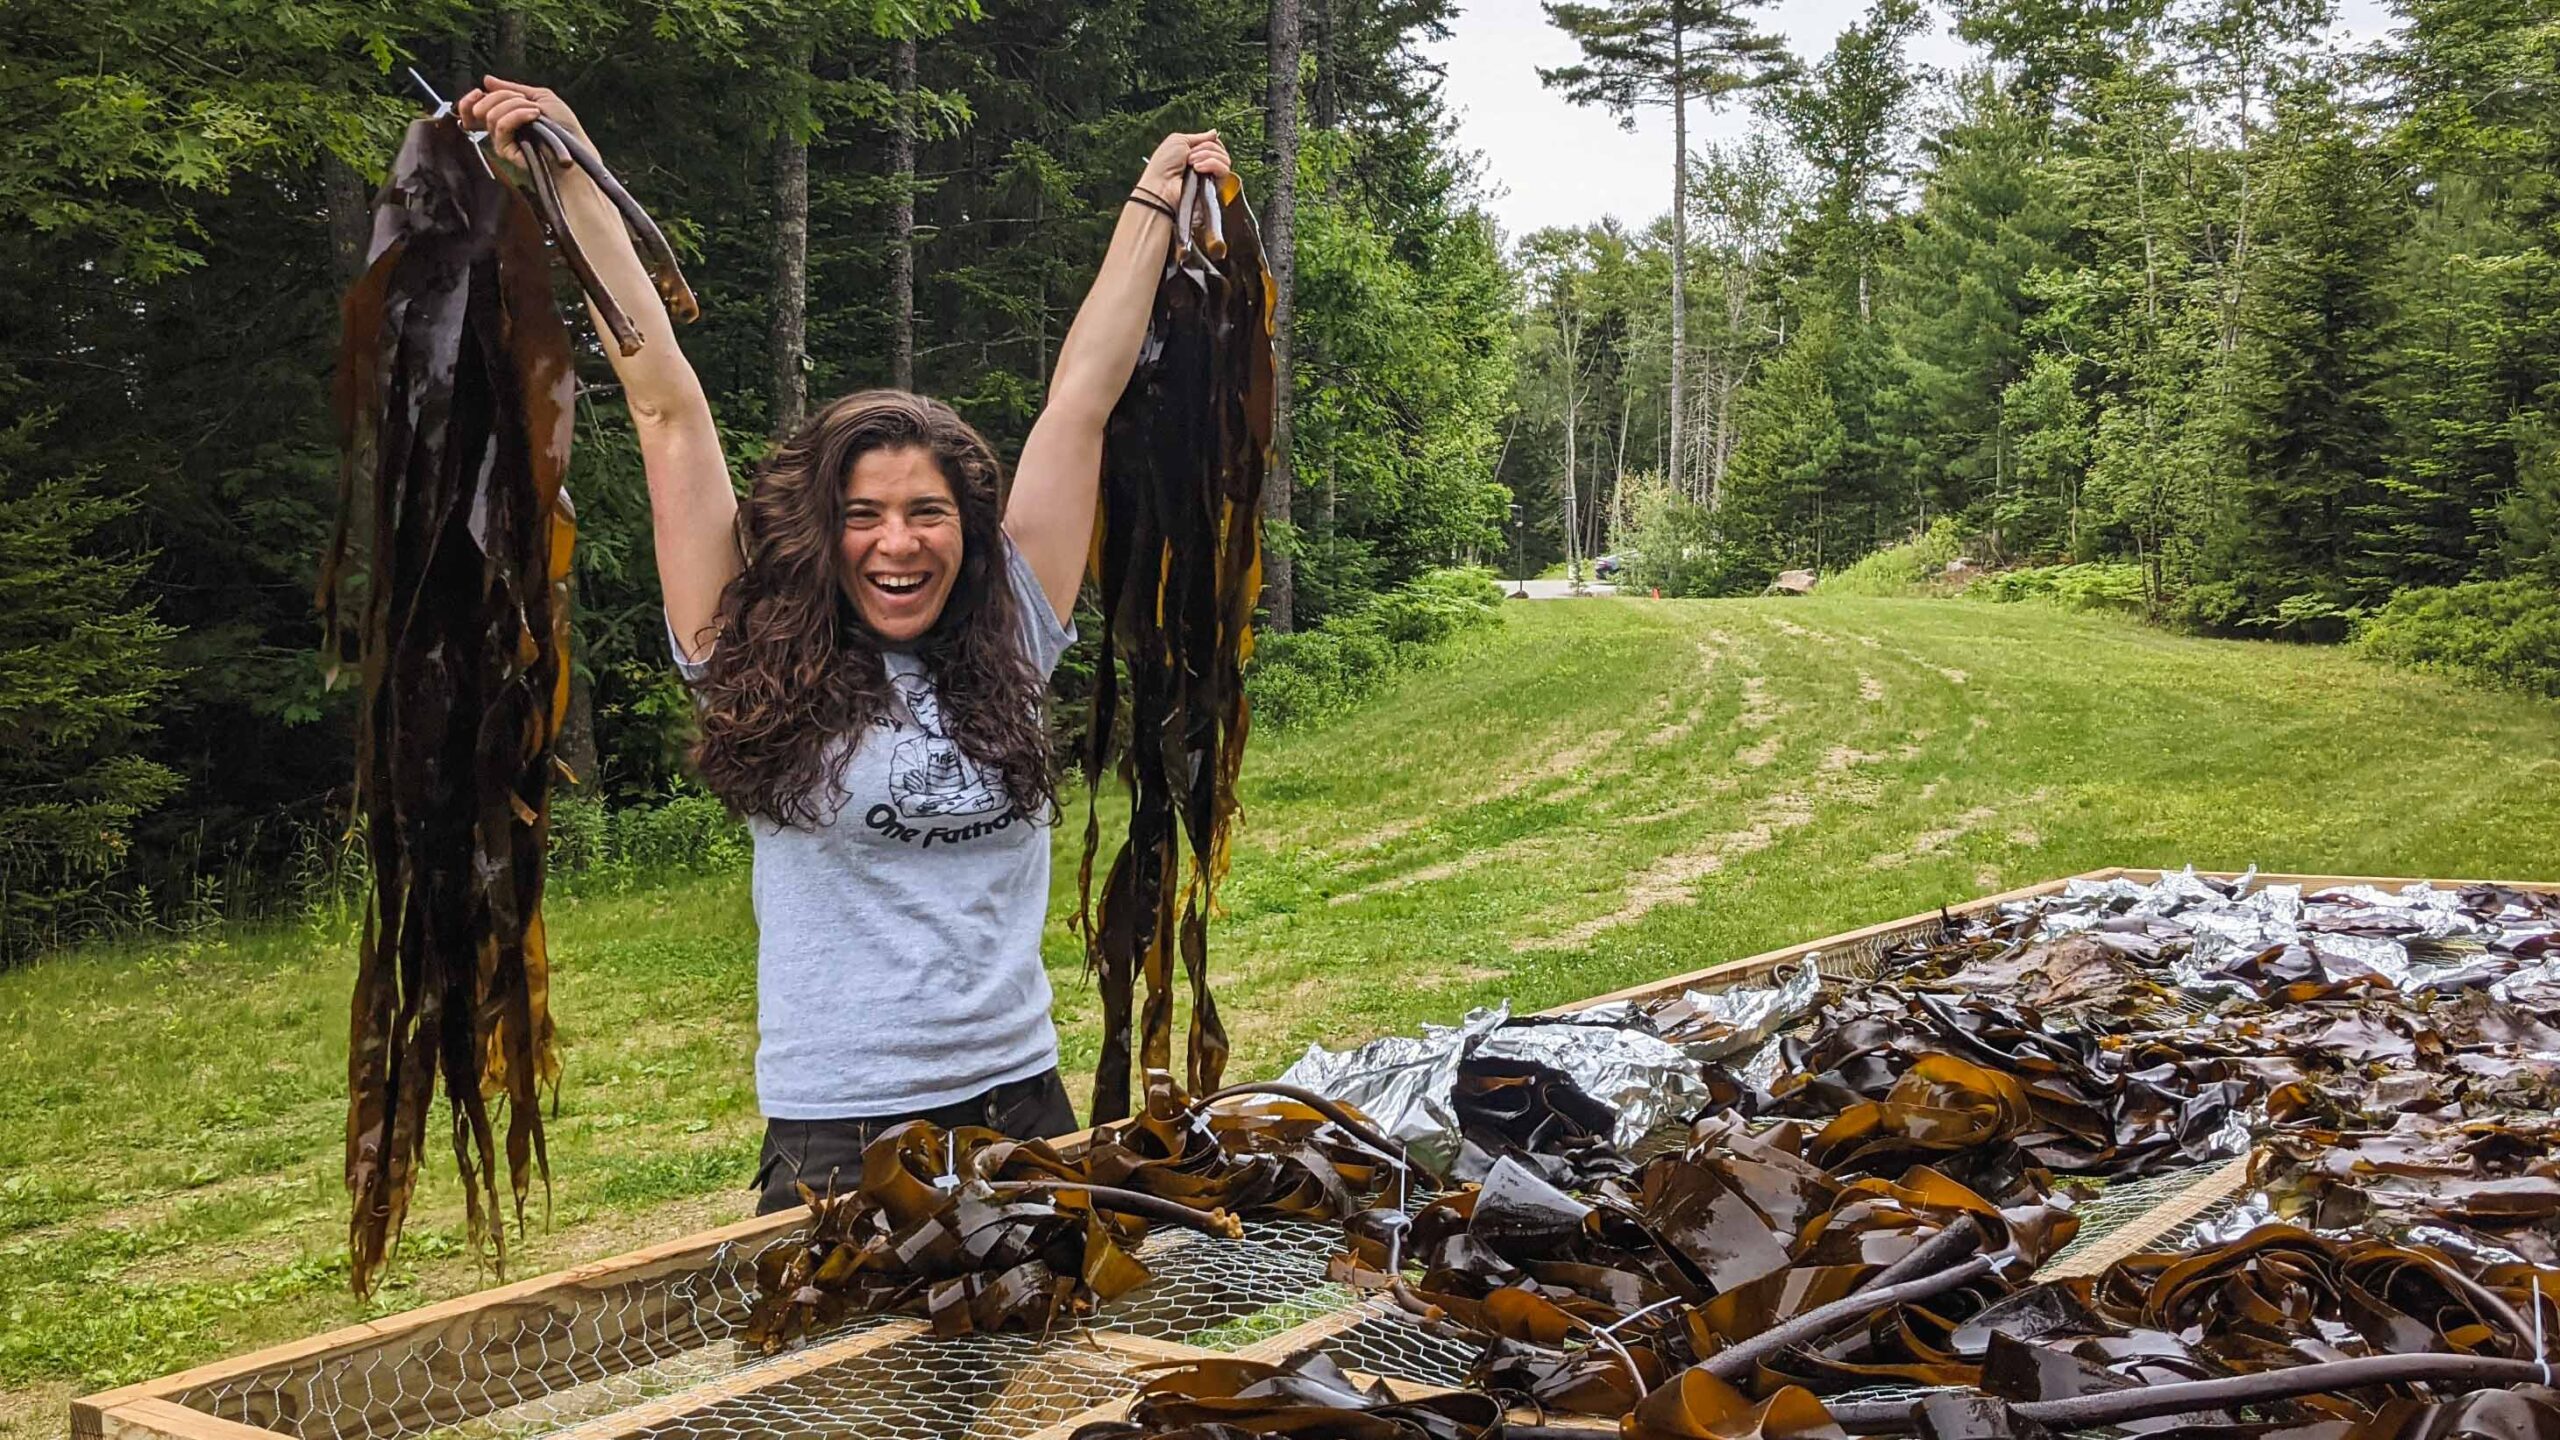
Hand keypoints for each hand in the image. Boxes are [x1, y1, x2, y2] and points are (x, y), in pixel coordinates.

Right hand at [456, 76, 589, 169]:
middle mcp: (499, 130)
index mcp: (504, 117)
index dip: (468, 100)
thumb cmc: (563, 125)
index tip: (479, 90)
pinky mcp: (506, 152)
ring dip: (515, 105)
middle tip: (525, 101)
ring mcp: (501, 142)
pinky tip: (534, 115)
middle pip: (480, 108)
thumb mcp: (539, 97)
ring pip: (491, 115)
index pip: (472, 110)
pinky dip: (518, 115)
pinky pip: (501, 126)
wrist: (575, 147)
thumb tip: (487, 80)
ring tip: (536, 111)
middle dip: (502, 96)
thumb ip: (512, 88)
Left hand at [1137, 130, 1231, 204]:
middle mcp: (1206, 166)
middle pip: (1220, 150)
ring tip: (1191, 164)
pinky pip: (1224, 170)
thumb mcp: (1178, 140)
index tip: (1195, 145)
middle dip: (1205, 148)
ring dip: (1206, 156)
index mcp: (1197, 155)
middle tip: (1189, 157)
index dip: (1208, 141)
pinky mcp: (1215, 188)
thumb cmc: (1163, 166)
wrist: (1160, 186)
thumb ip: (1199, 137)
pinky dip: (1212, 164)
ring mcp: (1211, 177)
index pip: (1215, 144)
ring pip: (1224, 159)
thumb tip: (1215, 133)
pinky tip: (1198, 169)